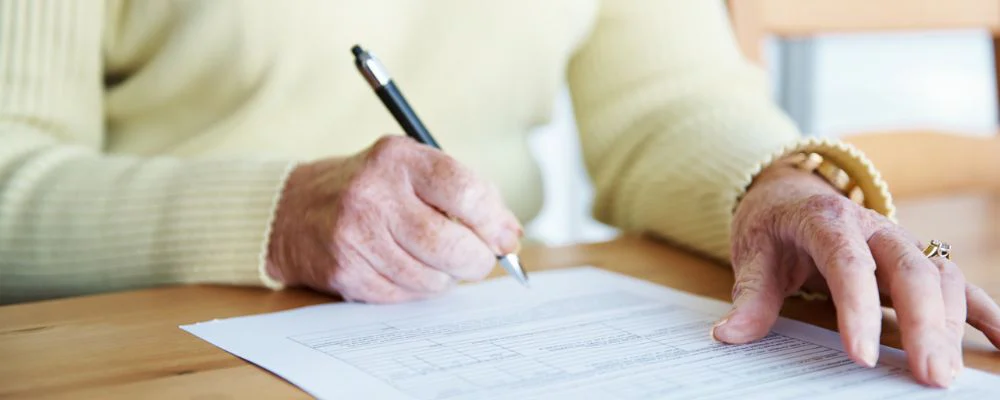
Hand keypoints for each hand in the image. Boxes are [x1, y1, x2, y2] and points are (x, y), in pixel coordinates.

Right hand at [265, 136, 521, 302]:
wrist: (295, 210)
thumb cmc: (374, 188)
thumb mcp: (412, 168)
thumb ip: (464, 193)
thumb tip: (509, 235)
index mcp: (398, 158)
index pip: (464, 190)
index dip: (494, 220)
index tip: (506, 236)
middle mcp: (373, 194)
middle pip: (449, 244)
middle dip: (476, 260)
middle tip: (479, 260)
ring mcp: (355, 235)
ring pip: (431, 277)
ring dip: (446, 277)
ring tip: (437, 261)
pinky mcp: (345, 271)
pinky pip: (404, 295)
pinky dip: (417, 288)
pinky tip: (407, 269)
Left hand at [714, 160, 999, 386]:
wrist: (788, 192)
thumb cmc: (772, 225)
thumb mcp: (751, 254)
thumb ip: (749, 297)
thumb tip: (728, 336)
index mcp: (826, 219)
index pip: (848, 264)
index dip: (858, 310)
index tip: (862, 356)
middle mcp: (872, 226)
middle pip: (909, 269)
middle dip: (923, 323)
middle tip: (927, 375)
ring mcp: (899, 240)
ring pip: (938, 276)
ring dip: (949, 324)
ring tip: (944, 374)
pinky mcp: (913, 258)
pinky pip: (956, 281)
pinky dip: (981, 309)